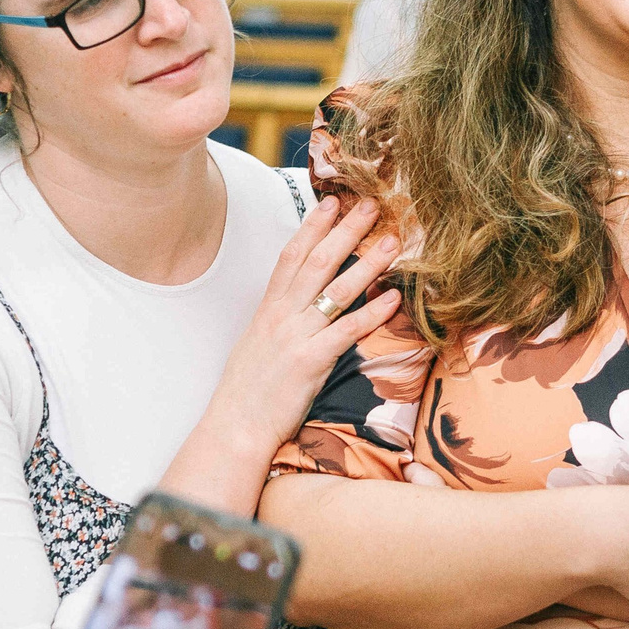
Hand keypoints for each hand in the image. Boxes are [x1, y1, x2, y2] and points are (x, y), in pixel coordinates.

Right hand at [204, 195, 404, 458]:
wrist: (235, 427)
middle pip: (318, 262)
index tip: (331, 201)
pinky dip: (372, 313)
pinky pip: (347, 331)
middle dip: (346, 230)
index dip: (313, 226)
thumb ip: (280, 319)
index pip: (292, 256)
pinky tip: (393, 298)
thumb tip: (300, 303)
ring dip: (367, 262)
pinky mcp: (310, 362)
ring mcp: (296, 337)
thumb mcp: (258, 344)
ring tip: (391, 240)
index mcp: (268, 309)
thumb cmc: (248, 391)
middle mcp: (281, 316)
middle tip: (371, 204)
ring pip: (337, 290)